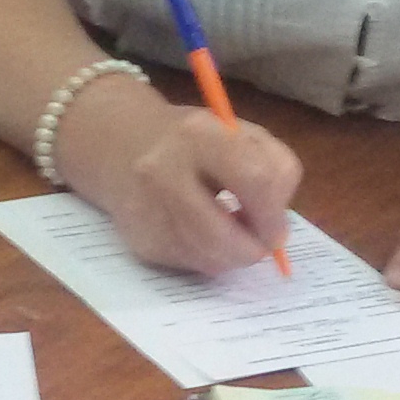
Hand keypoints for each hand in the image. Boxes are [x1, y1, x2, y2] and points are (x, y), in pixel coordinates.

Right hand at [54, 81, 303, 274]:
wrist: (121, 146)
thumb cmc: (196, 142)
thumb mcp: (240, 134)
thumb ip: (273, 169)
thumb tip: (275, 229)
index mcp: (199, 135)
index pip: (254, 180)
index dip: (274, 214)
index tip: (278, 227)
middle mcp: (164, 171)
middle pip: (224, 236)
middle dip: (253, 249)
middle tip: (262, 245)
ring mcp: (147, 210)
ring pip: (209, 260)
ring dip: (232, 256)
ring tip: (231, 234)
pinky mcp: (140, 241)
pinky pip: (191, 266)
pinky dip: (208, 257)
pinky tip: (202, 235)